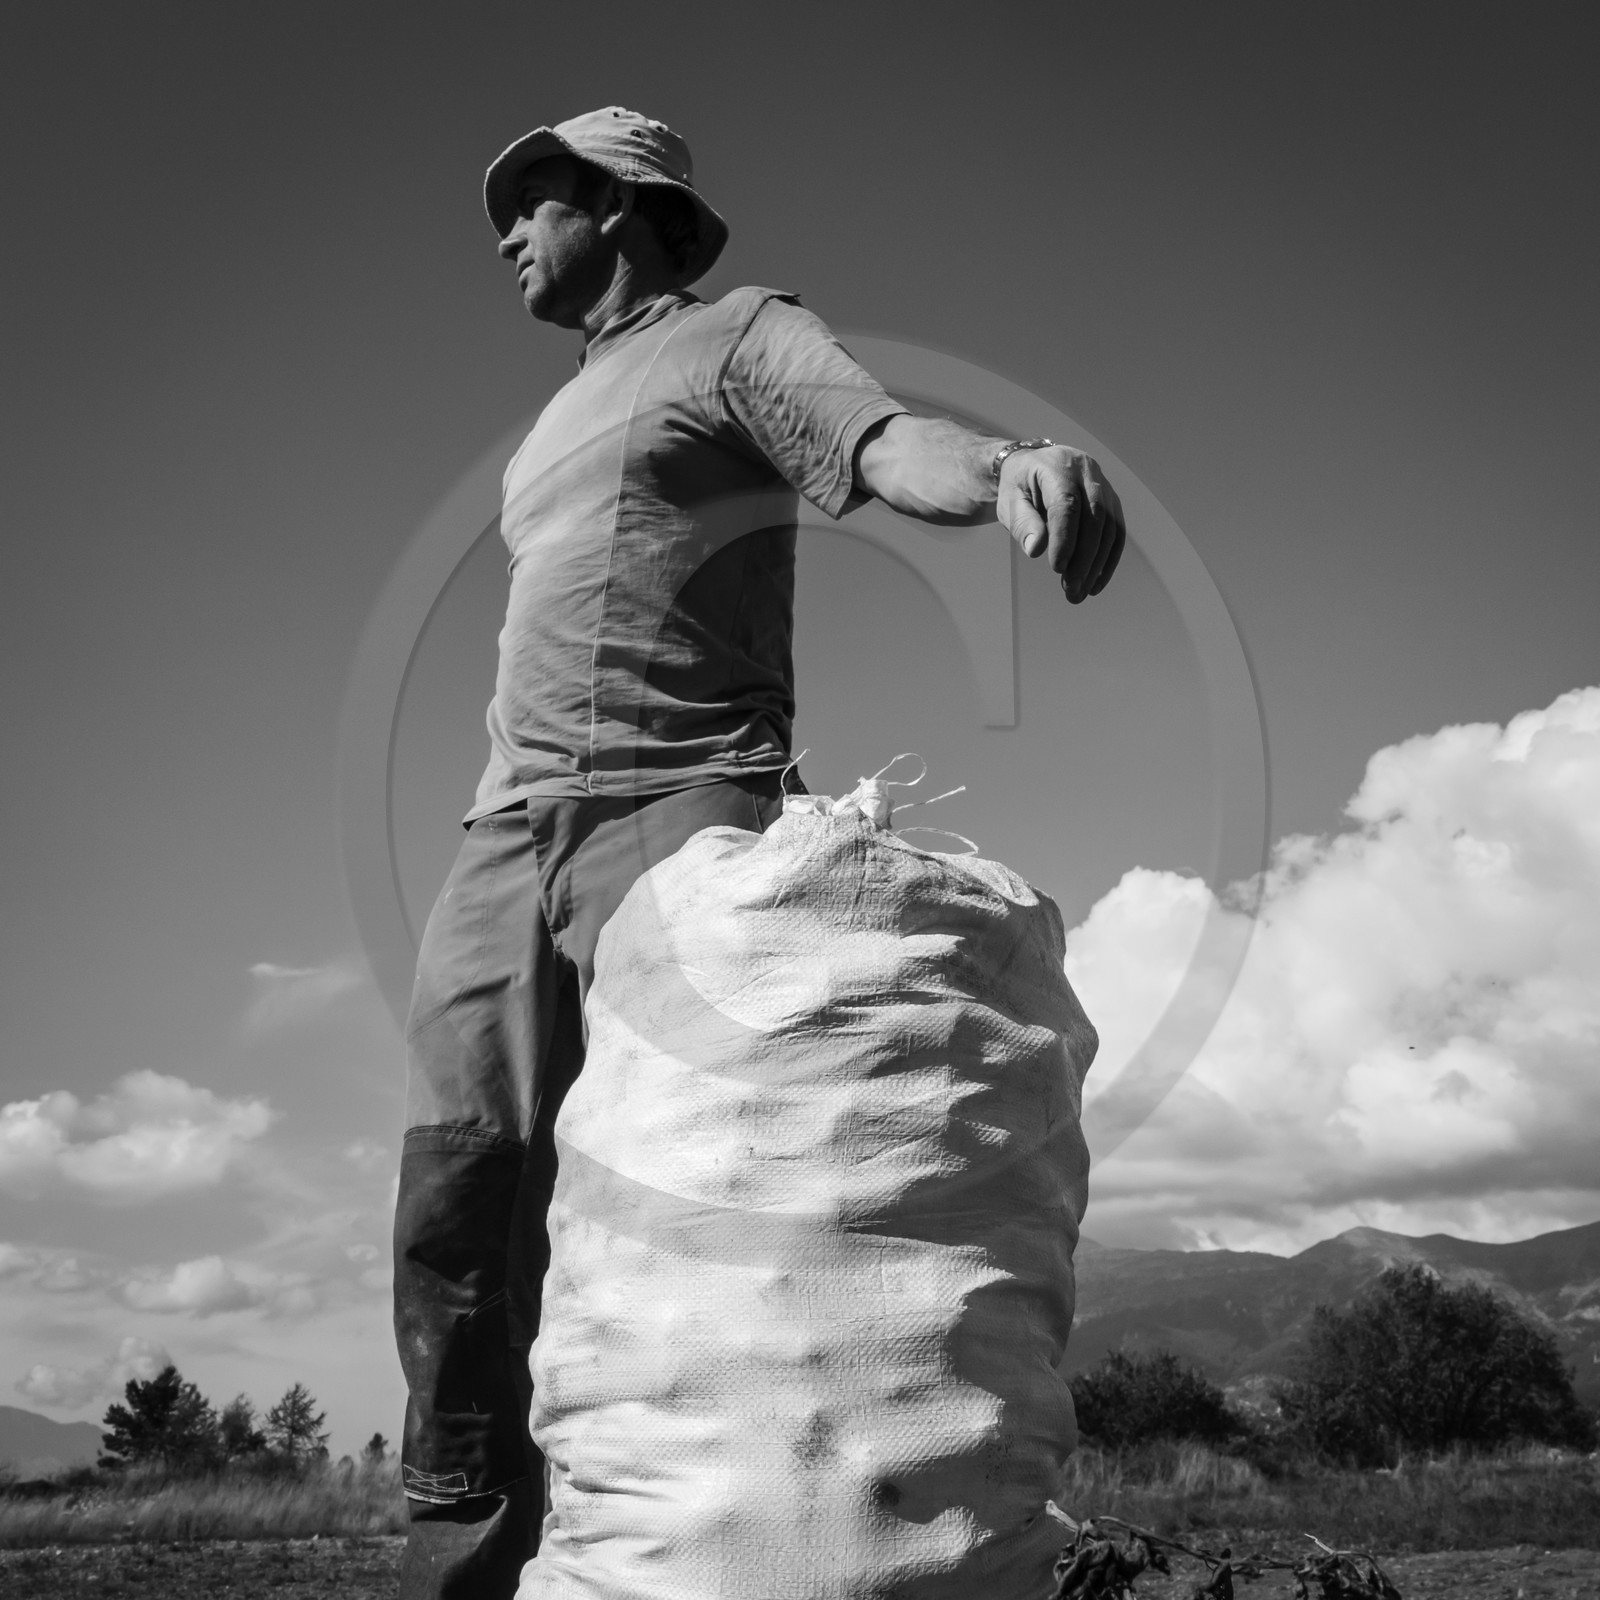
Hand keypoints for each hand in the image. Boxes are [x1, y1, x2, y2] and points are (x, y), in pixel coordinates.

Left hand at [997, 445, 1125, 602]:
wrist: (1035, 466)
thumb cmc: (1020, 486)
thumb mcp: (1010, 501)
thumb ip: (1022, 523)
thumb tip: (1035, 549)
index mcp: (1059, 468)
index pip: (1067, 504)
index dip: (1065, 538)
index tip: (1058, 569)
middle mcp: (1087, 473)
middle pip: (1094, 518)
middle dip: (1084, 558)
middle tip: (1071, 589)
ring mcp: (1104, 487)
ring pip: (1109, 528)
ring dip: (1097, 565)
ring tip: (1079, 592)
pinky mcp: (1112, 503)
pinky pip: (1116, 533)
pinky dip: (1108, 560)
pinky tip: (1095, 583)